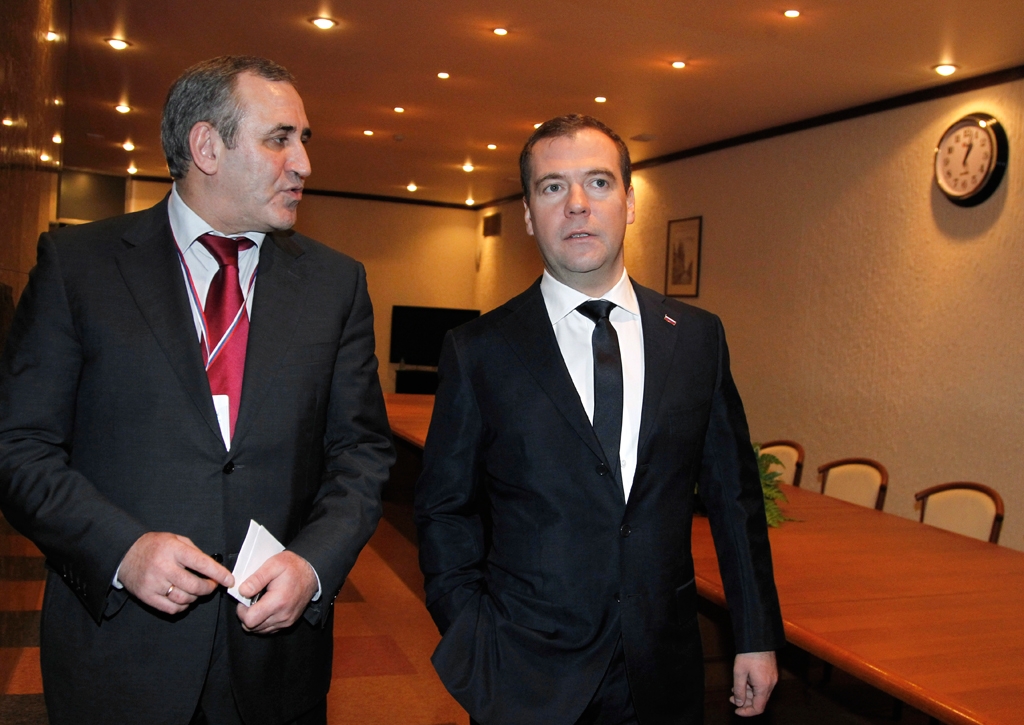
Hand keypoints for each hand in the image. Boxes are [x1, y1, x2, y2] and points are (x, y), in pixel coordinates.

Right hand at [118, 532, 233, 614]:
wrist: (126, 553)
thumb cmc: (155, 546)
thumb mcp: (176, 539)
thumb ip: (194, 551)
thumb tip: (213, 567)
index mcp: (173, 550)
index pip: (202, 563)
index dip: (218, 573)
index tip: (228, 580)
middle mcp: (164, 567)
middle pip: (194, 586)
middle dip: (209, 588)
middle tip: (212, 585)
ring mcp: (154, 584)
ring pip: (184, 599)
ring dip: (196, 597)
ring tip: (196, 590)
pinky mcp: (147, 596)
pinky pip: (171, 608)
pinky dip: (183, 606)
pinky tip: (184, 598)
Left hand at [235, 550, 317, 633]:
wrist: (311, 572)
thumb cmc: (293, 567)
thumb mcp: (273, 565)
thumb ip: (256, 579)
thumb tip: (242, 591)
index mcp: (278, 602)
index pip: (250, 620)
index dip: (242, 611)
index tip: (244, 599)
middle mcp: (283, 616)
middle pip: (252, 628)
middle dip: (247, 615)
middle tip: (251, 599)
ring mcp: (286, 621)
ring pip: (260, 630)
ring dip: (255, 619)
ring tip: (259, 602)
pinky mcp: (289, 622)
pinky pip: (269, 629)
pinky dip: (263, 621)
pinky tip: (266, 607)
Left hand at [731, 650, 777, 715]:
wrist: (758, 638)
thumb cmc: (748, 654)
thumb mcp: (739, 673)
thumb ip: (739, 690)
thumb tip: (739, 703)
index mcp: (763, 686)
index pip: (758, 708)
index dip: (747, 712)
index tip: (737, 710)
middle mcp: (771, 684)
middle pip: (759, 701)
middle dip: (745, 702)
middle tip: (732, 698)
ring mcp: (772, 678)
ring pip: (760, 693)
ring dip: (748, 693)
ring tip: (735, 689)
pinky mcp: (771, 673)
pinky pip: (762, 685)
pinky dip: (752, 687)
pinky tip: (743, 682)